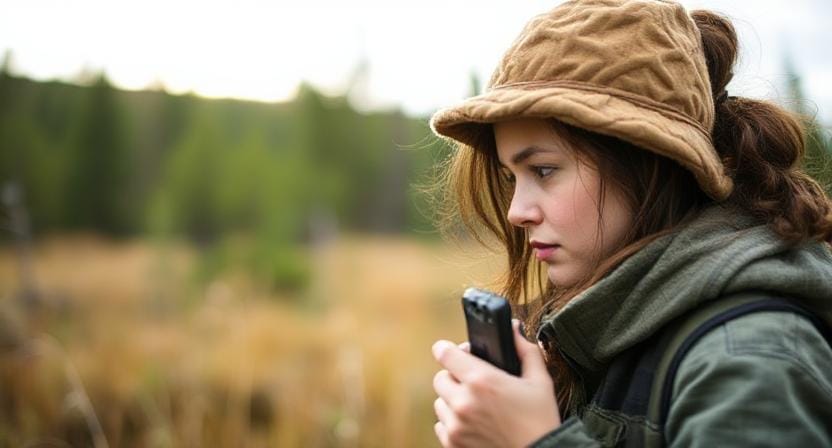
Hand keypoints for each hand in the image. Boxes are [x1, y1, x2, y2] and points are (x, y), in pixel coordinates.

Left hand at [431, 320, 560, 447]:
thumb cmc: (541, 421)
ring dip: (453, 400)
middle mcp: (463, 402)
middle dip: (454, 376)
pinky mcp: (453, 444)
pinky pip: (441, 426)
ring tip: (475, 405)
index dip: (449, 349)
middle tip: (473, 382)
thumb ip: (525, 351)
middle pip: (440, 378)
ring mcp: (456, 425)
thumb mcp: (540, 381)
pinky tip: (473, 423)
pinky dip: (453, 423)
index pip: (444, 353)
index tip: (457, 352)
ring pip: (440, 403)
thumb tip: (514, 328)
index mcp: (482, 380)